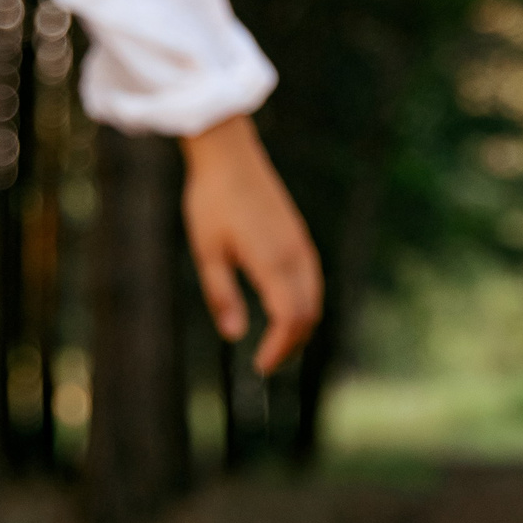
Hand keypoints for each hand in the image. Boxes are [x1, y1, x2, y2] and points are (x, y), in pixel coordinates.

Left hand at [181, 115, 322, 375]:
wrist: (229, 155)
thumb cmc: (211, 201)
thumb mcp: (207, 252)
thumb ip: (222, 295)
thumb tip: (234, 336)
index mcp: (272, 261)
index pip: (290, 318)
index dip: (279, 348)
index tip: (260, 367)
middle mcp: (295, 255)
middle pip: (308, 314)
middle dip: (291, 344)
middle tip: (267, 363)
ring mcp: (301, 245)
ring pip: (314, 299)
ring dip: (299, 327)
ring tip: (275, 344)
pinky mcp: (300, 237)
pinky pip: (312, 282)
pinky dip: (303, 305)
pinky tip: (282, 311)